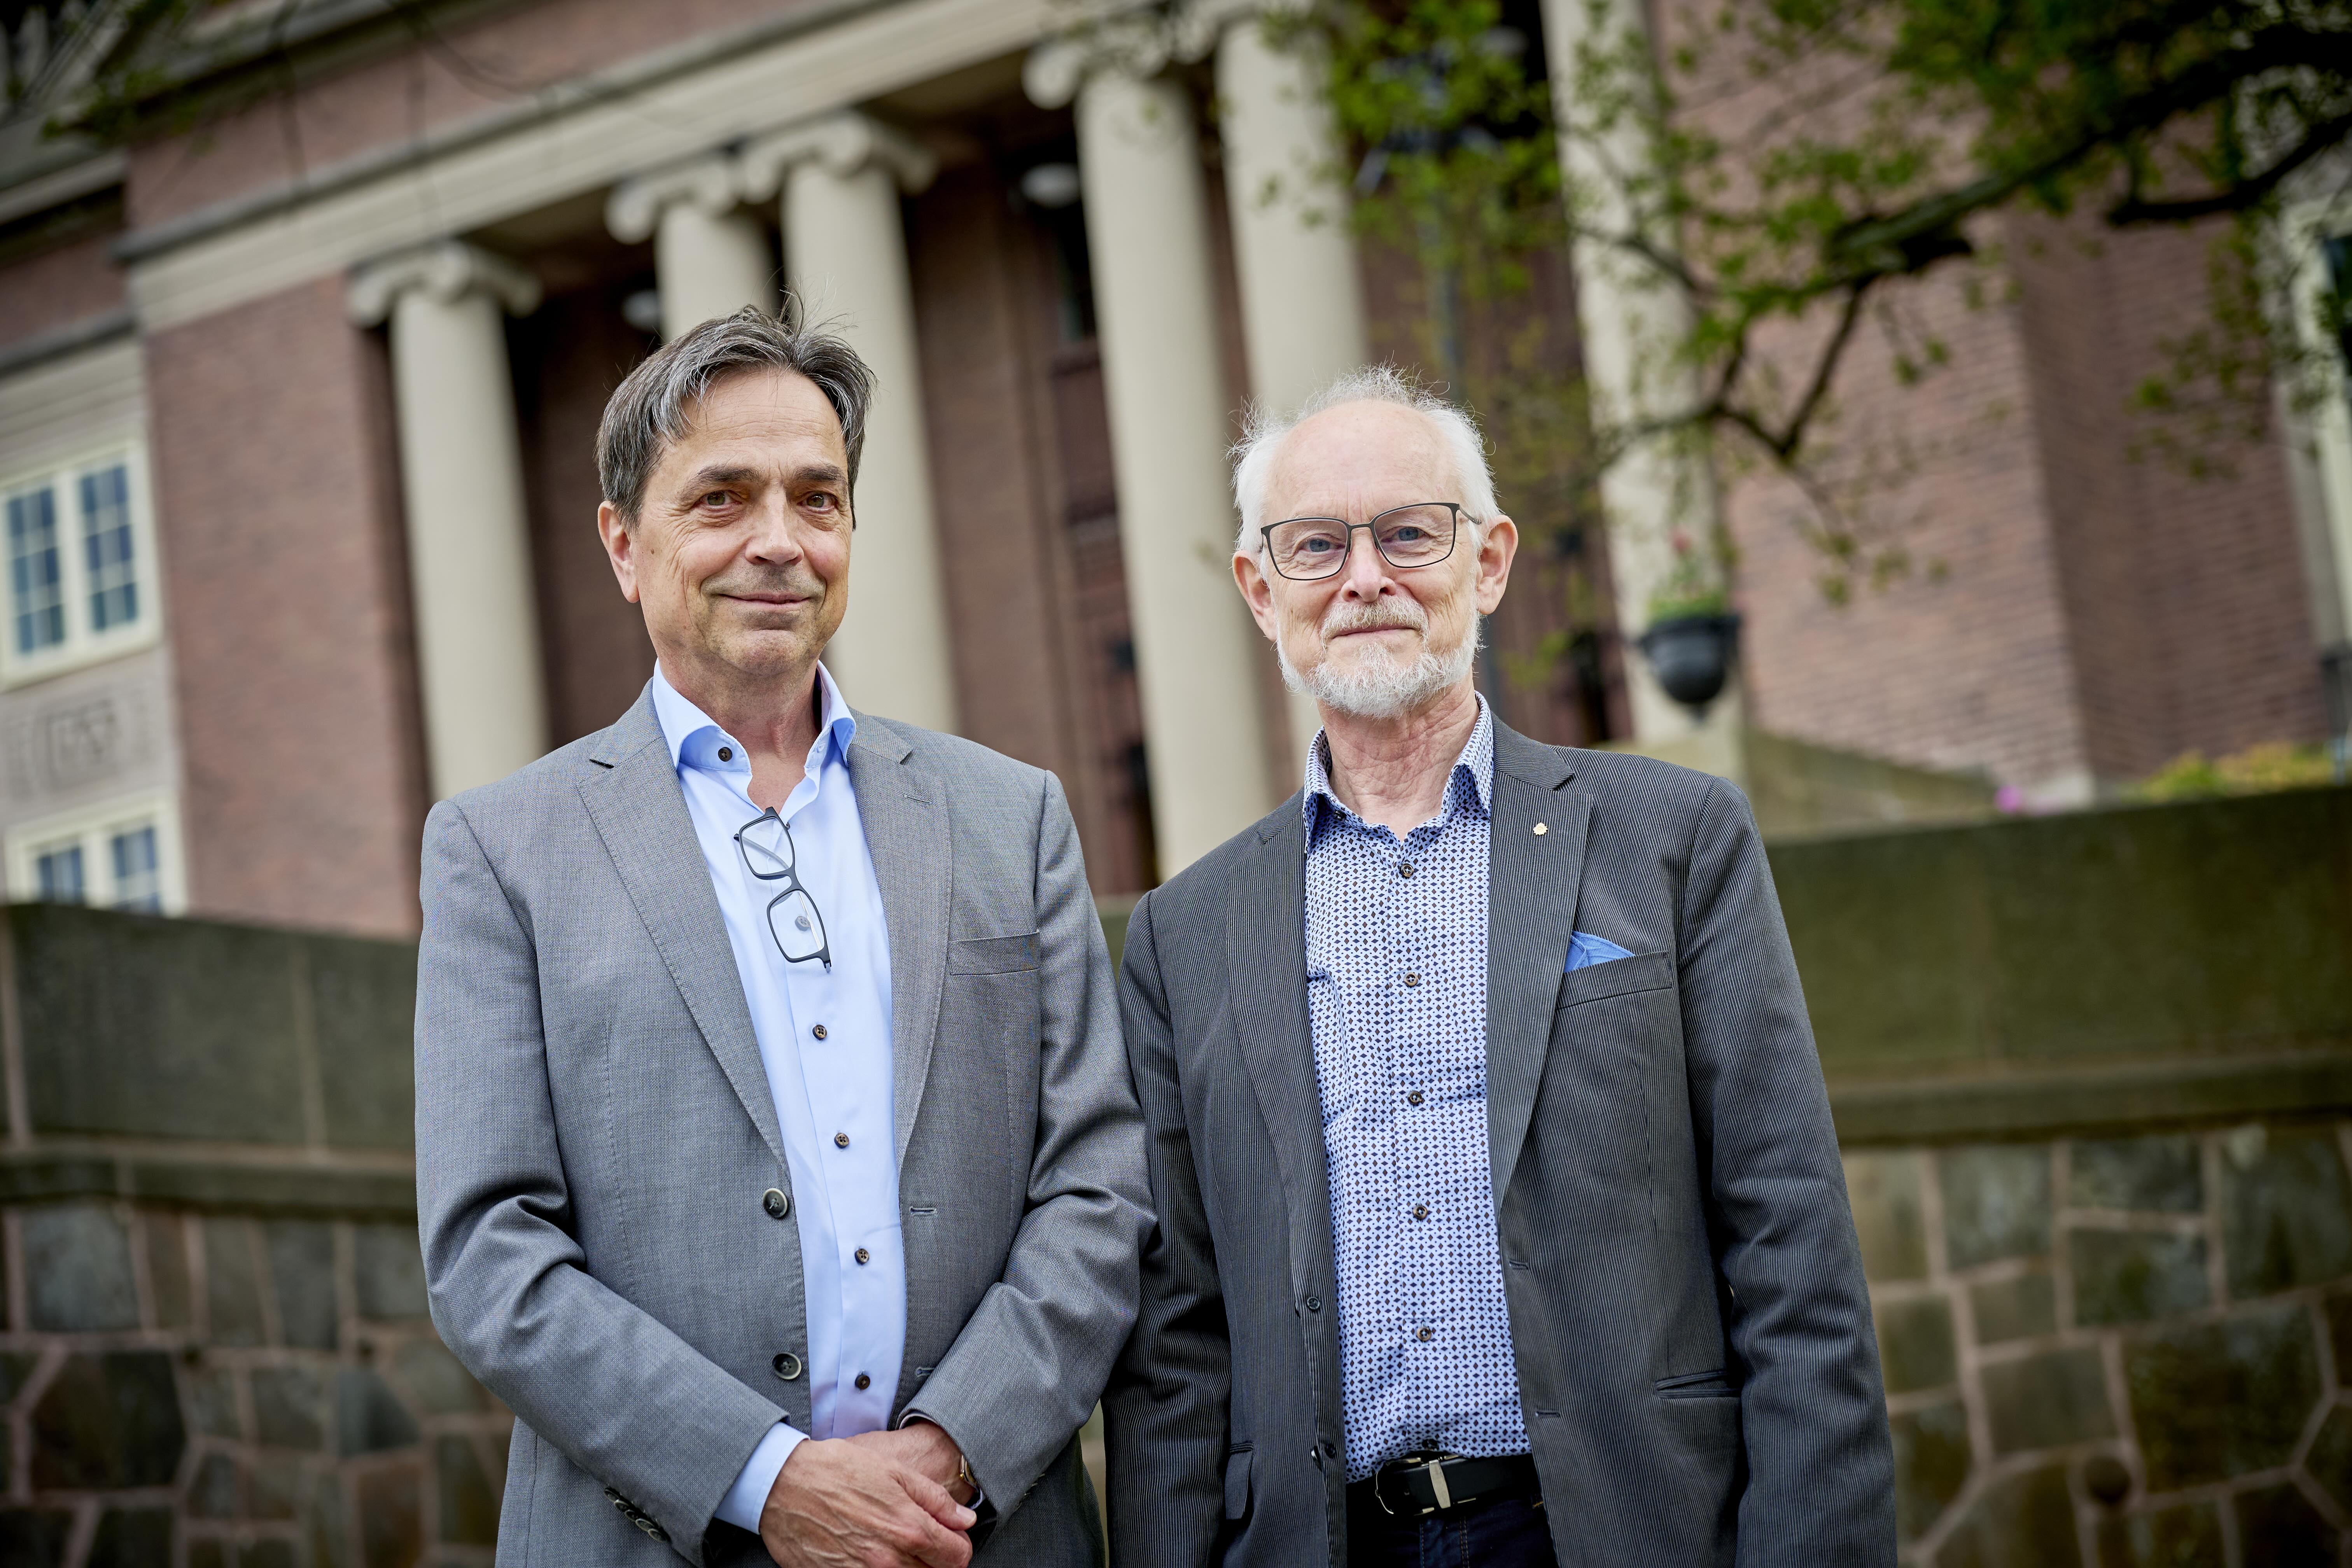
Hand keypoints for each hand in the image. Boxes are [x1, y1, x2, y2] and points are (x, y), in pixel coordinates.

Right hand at [758, 1437, 974, 1567]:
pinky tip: (869, 1555)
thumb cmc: (838, 1470)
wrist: (783, 1484)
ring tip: (895, 1546)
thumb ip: (935, 1500)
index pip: (957, 1556)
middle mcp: (888, 1559)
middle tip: (923, 1542)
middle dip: (935, 1559)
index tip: (951, 1539)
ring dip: (909, 1567)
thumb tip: (966, 1520)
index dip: (959, 1546)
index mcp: (908, 1528)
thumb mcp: (894, 1471)